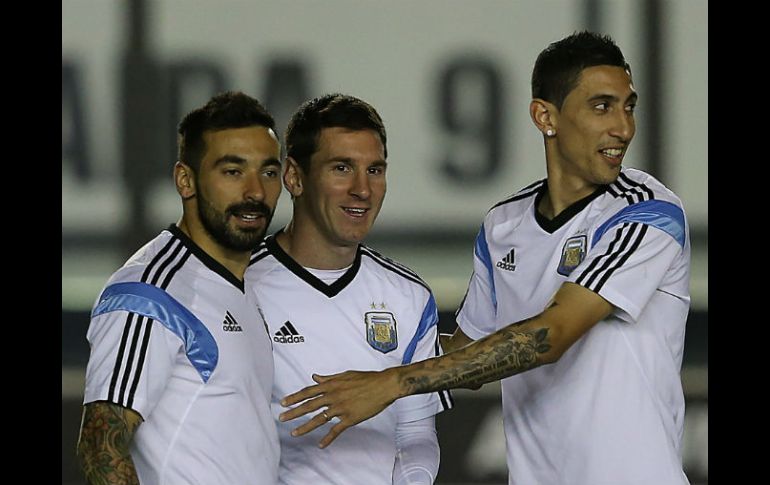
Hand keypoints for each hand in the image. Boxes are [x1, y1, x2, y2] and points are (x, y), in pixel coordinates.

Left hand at [279, 368, 400, 447]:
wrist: (384, 385)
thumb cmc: (366, 379)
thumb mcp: (345, 375)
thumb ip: (328, 378)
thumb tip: (315, 377)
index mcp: (331, 385)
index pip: (308, 391)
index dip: (295, 397)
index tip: (283, 402)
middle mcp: (333, 396)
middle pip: (309, 405)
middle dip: (293, 412)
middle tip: (281, 418)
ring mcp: (341, 408)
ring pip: (319, 419)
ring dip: (305, 426)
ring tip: (294, 433)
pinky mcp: (350, 418)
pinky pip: (336, 430)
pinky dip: (328, 438)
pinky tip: (321, 445)